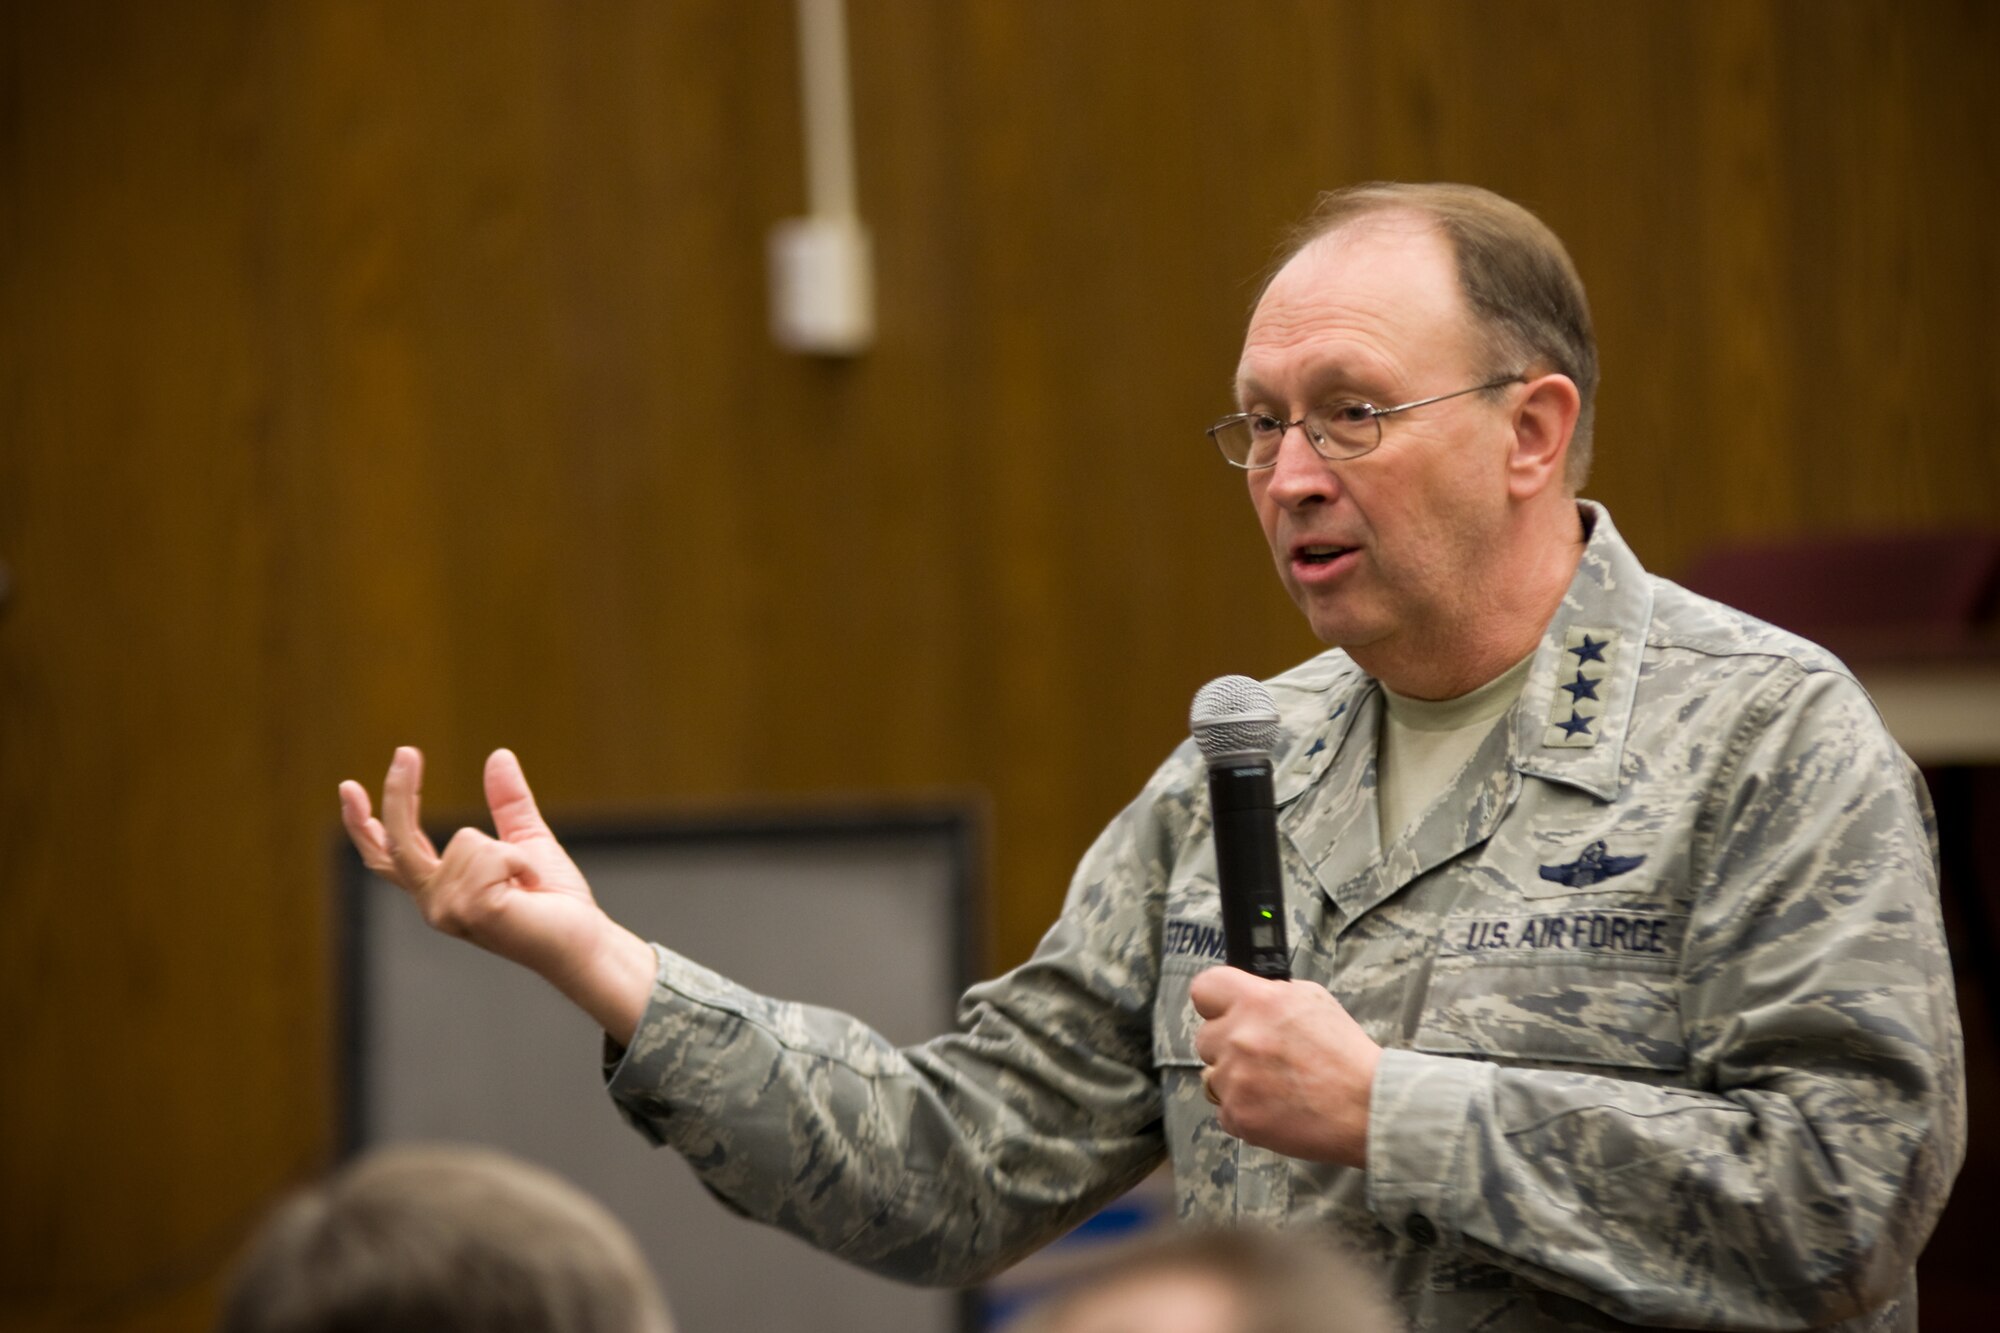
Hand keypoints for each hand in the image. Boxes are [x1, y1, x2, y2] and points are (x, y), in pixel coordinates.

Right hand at [338, 747, 656, 1043]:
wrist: (585, 941)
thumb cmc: (556, 901)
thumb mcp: (526, 838)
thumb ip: (508, 802)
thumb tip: (498, 755)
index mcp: (441, 888)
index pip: (390, 856)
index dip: (363, 823)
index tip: (348, 787)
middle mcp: (434, 904)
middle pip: (398, 842)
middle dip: (398, 794)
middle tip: (406, 752)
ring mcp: (446, 912)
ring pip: (465, 840)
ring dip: (509, 852)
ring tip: (526, 883)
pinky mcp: (469, 911)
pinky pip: (490, 852)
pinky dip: (520, 860)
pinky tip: (528, 889)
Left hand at [1189, 967, 1380, 1166]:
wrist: (1365, 1107)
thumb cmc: (1345, 1054)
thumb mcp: (1312, 1000)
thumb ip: (1270, 995)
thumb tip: (1246, 998)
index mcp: (1258, 1002)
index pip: (1205, 988)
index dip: (1214, 1002)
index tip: (1224, 1012)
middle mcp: (1240, 1037)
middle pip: (1204, 1037)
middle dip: (1227, 1045)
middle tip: (1261, 1056)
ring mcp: (1235, 1079)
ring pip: (1212, 1076)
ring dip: (1235, 1080)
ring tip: (1273, 1085)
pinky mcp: (1237, 1115)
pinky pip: (1224, 1109)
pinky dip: (1244, 1110)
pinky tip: (1274, 1107)